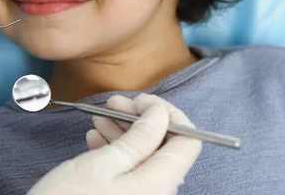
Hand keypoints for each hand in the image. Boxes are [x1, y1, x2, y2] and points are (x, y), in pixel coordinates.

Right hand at [27, 94, 201, 194]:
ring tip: (98, 117)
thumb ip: (138, 138)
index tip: (139, 100)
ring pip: (145, 158)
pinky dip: (116, 153)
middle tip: (113, 102)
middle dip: (141, 120)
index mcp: (160, 185)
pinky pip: (132, 174)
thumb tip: (160, 115)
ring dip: (125, 133)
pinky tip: (96, 140)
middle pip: (165, 147)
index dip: (167, 114)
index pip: (188, 141)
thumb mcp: (100, 165)